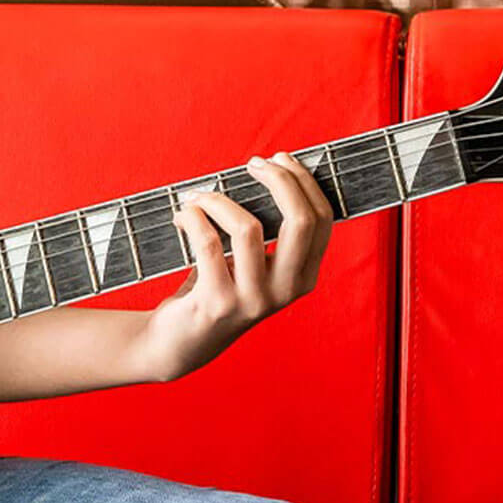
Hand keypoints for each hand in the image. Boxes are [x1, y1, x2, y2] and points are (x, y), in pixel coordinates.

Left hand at [137, 153, 334, 381]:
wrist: (180, 343)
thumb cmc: (219, 288)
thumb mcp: (255, 265)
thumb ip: (269, 230)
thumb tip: (271, 170)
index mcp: (303, 278)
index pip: (321, 220)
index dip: (302, 182)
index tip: (278, 160)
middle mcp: (286, 292)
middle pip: (299, 221)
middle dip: (279, 180)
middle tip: (253, 164)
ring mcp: (253, 300)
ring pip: (248, 228)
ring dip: (218, 200)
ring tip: (199, 197)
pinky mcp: (217, 303)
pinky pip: (208, 243)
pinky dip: (194, 218)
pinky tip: (184, 214)